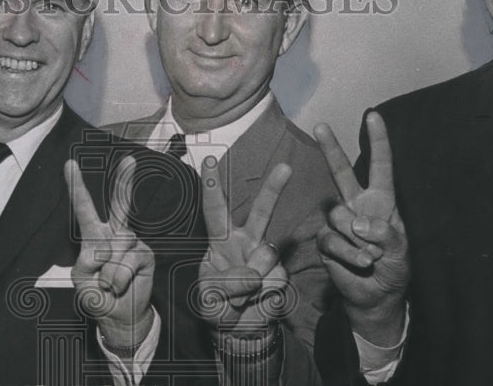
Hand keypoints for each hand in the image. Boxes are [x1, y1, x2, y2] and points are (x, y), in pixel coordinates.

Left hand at [65, 156, 154, 350]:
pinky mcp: (145, 255)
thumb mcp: (81, 283)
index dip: (77, 187)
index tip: (70, 163)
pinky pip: (128, 262)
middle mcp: (114, 234)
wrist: (120, 316)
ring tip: (107, 284)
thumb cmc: (97, 296)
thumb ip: (86, 266)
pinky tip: (120, 286)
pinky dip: (119, 279)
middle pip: (119, 204)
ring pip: (117, 248)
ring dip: (108, 273)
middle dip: (124, 181)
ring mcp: (132, 243)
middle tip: (129, 159)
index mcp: (93, 237)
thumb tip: (103, 250)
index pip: (84, 209)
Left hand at [197, 156, 291, 333]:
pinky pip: (275, 279)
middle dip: (273, 189)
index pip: (214, 210)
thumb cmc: (218, 307)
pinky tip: (257, 299)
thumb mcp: (207, 298)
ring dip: (250, 280)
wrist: (240, 331)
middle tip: (285, 167)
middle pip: (260, 212)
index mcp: (220, 241)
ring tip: (241, 295)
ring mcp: (265, 257)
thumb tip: (253, 274)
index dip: (211, 186)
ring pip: (266, 253)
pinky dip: (263, 294)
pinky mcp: (281, 275)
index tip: (209, 161)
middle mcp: (245, 242)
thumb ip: (223, 284)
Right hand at [313, 112, 408, 344]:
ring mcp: (339, 222)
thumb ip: (386, 234)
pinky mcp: (326, 241)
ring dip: (357, 240)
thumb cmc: (394, 270)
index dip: (378, 141)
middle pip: (341, 172)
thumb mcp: (401, 252)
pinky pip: (331, 239)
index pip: (381, 167)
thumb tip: (357, 222)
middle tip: (320, 125)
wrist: (375, 297)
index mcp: (381, 202)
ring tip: (370, 256)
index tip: (374, 115)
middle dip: (330, 148)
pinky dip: (348, 253)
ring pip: (337, 215)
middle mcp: (357, 206)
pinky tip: (360, 263)